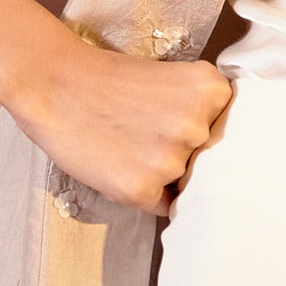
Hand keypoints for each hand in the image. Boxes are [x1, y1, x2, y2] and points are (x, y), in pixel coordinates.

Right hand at [13, 31, 233, 214]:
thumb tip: (231, 163)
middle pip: (210, 161)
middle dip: (185, 155)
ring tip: (127, 144)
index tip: (178, 124)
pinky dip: (143, 192)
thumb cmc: (109, 80)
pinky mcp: (140, 189)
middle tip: (146, 133)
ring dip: (162, 174)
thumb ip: (204, 112)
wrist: (52, 83)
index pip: (232, 131)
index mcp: (213, 91)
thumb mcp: (174, 80)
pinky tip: (119, 163)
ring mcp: (170, 161)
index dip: (205, 133)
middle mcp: (198, 127)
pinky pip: (160, 205)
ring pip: (185, 184)